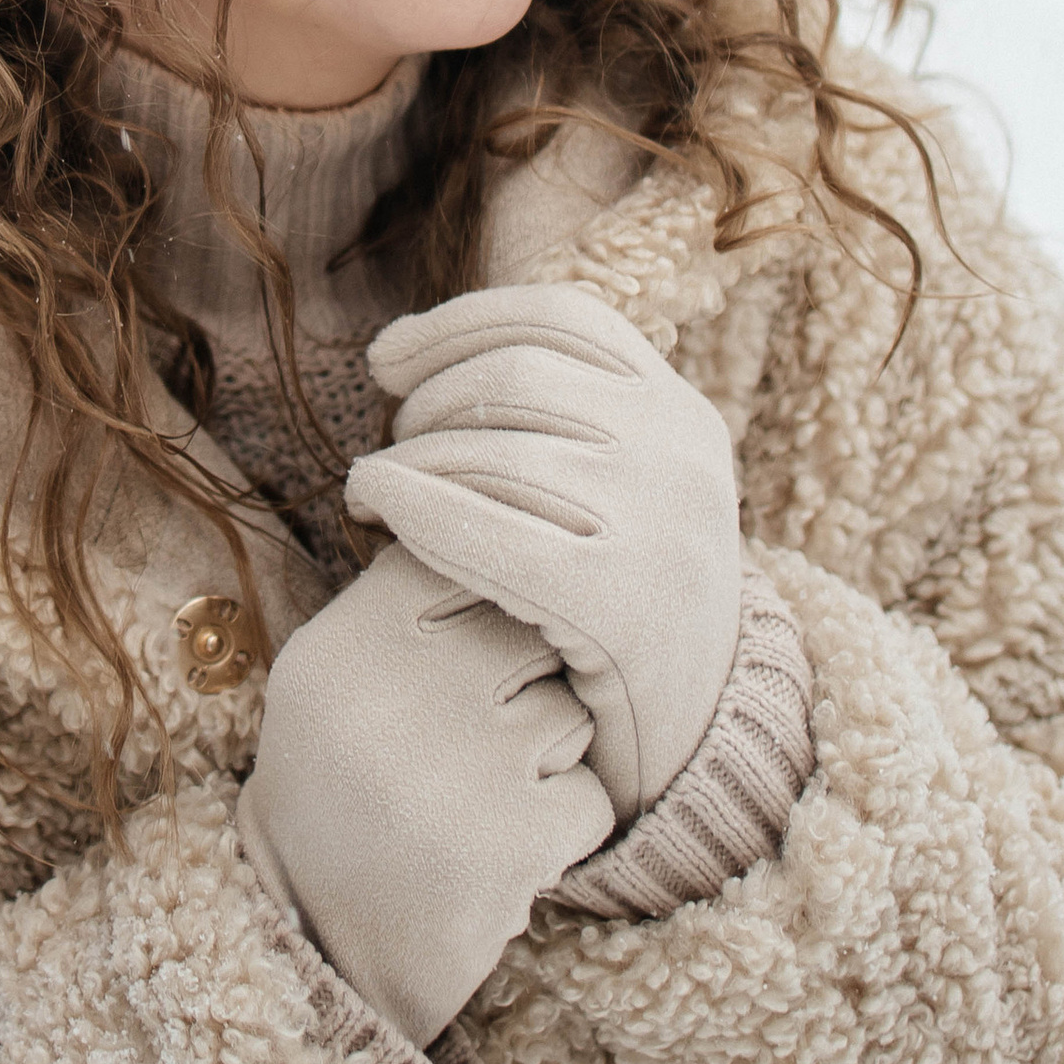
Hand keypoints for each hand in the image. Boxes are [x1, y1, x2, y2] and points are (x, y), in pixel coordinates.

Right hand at [237, 541, 615, 1054]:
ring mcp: (454, 765)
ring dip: (546, 761)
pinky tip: (498, 852)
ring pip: (570, 712)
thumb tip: (520, 518)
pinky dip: (562, 831)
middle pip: (532, 630)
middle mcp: (392, 691)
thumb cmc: (345, 789)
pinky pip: (592, 798)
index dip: (487, 604)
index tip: (460, 659)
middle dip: (524, 685)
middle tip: (468, 744)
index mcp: (345, 641)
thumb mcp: (339, 677)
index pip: (466, 556)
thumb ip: (410, 603)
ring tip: (473, 799)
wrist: (322, 947)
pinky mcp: (510, 842)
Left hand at [346, 284, 742, 826]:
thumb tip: (420, 350)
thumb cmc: (622, 608)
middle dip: (426, 404)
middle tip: (386, 450)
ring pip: (491, 449)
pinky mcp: (619, 602)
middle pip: (514, 377)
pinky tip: (375, 504)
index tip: (386, 359)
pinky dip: (413, 503)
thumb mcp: (623, 494)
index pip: (560, 319)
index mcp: (683, 415)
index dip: (457, 324)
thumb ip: (561, 422)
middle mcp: (682, 454)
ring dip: (406, 460)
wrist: (692, 744)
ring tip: (370, 492)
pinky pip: (485, 528)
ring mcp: (659, 526)